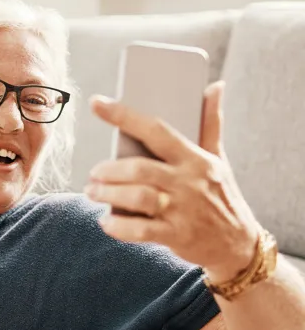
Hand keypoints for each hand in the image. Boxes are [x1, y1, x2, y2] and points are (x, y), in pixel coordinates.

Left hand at [85, 81, 258, 282]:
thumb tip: (215, 86)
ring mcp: (182, 209)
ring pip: (137, 196)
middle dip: (109, 170)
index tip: (98, 103)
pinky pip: (140, 230)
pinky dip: (118, 226)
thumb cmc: (220, 195)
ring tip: (92, 192)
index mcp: (195, 158)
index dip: (124, 116)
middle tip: (93, 173)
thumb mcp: (219, 158)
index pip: (156, 130)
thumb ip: (211, 123)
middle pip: (140, 168)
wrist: (238, 243)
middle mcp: (188, 181)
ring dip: (108, 193)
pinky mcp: (177, 235)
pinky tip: (106, 221)